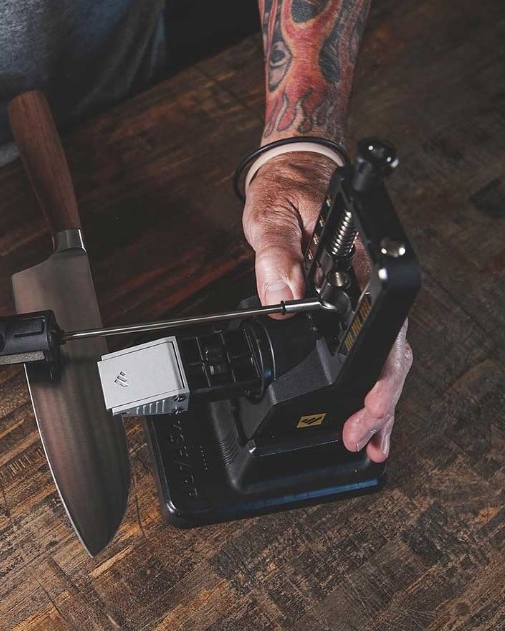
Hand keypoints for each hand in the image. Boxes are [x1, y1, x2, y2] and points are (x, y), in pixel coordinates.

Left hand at [242, 151, 412, 461]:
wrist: (293, 173)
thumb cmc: (288, 188)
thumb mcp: (273, 216)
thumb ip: (277, 255)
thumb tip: (282, 297)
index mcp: (361, 262)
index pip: (381, 325)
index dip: (380, 372)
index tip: (366, 405)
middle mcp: (367, 283)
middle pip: (389, 352)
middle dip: (380, 402)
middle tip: (362, 439)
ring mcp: (359, 297)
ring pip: (381, 357)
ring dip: (378, 402)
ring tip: (370, 442)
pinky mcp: (345, 305)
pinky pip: (361, 348)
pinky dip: (363, 384)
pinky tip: (361, 410)